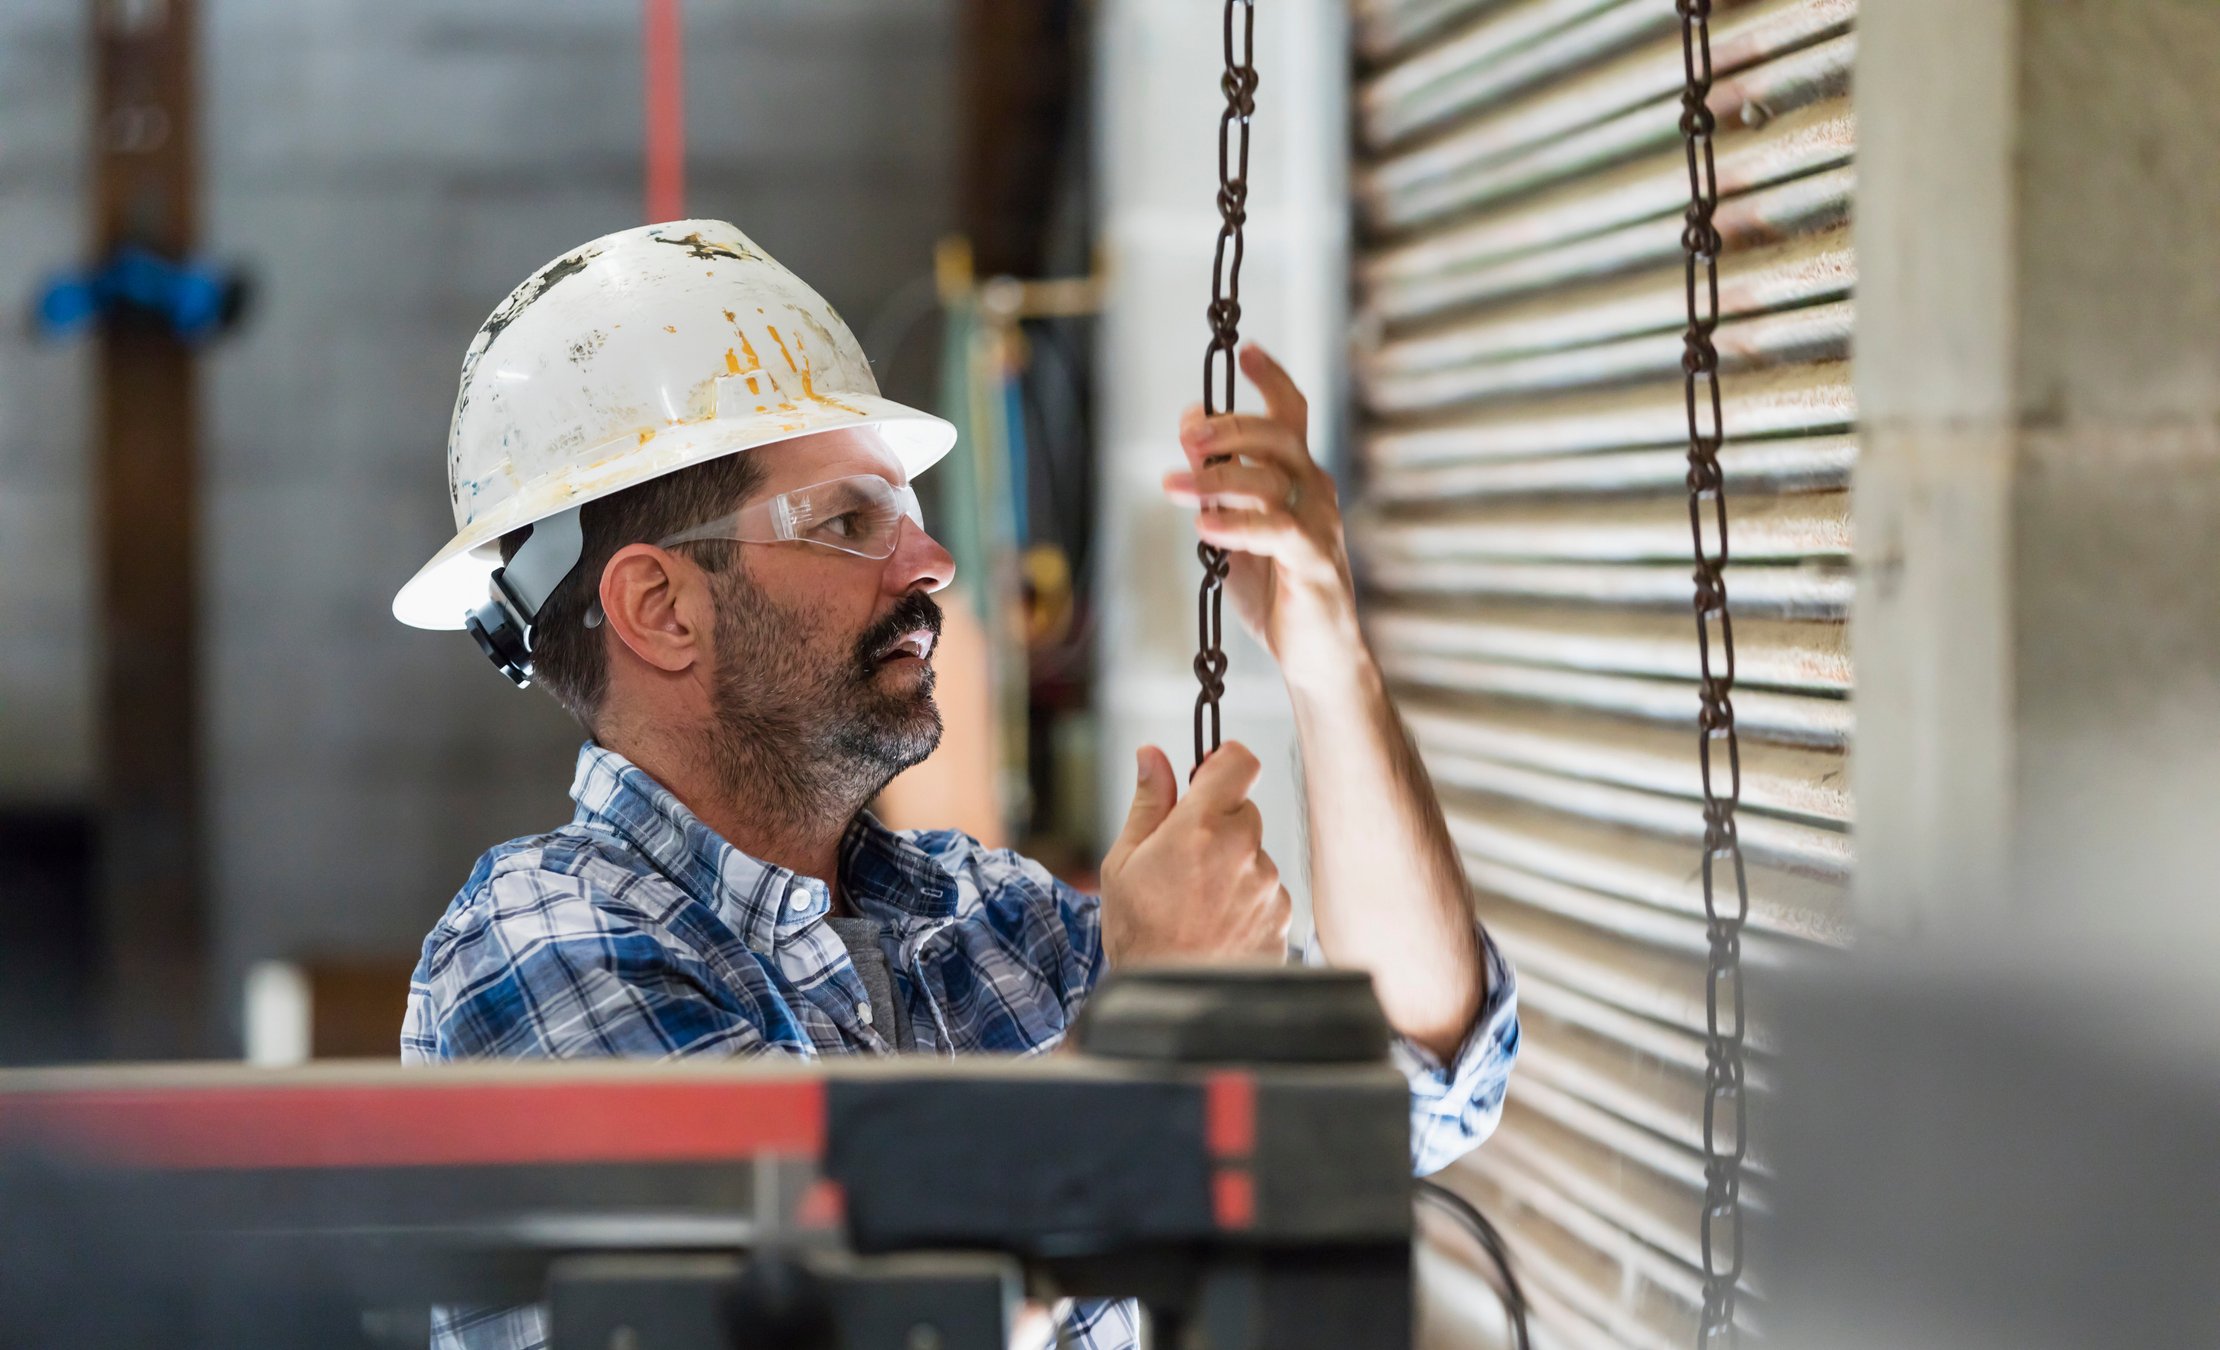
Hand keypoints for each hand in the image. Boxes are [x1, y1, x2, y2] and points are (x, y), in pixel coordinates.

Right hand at [1097, 742, 1291, 966]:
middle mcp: (1243, 851)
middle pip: (1245, 810)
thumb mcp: (1123, 862)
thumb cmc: (1138, 934)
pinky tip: (1216, 925)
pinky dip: (1246, 901)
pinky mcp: (1282, 917)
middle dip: (1218, 823)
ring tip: (1197, 904)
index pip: (1239, 761)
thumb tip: (1153, 756)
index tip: (1208, 775)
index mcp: (1202, 828)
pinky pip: (1267, 892)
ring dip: (1232, 866)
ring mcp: (1268, 886)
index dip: (1222, 762)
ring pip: (1255, 854)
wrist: (1169, 1003)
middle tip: (1184, 857)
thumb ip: (1149, 803)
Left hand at [1163, 342, 1362, 691]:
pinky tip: (1203, 526)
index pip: (1291, 414)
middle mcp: (1314, 491)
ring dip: (1214, 480)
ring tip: (1171, 488)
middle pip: (1277, 437)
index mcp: (1297, 477)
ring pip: (1269, 480)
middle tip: (1186, 434)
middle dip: (1229, 427)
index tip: (1246, 352)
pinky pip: (1275, 530)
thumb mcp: (1232, 530)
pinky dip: (1236, 524)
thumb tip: (1190, 436)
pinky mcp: (1314, 562)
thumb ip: (1216, 485)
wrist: (1314, 655)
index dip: (1272, 379)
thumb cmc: (1274, 591)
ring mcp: (1319, 524)